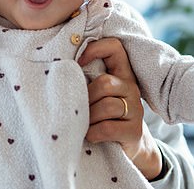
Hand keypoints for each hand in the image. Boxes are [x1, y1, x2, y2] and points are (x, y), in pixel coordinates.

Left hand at [77, 38, 162, 180]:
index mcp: (120, 73)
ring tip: (84, 123)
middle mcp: (131, 88)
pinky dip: (92, 133)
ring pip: (107, 105)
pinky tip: (89, 135)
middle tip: (79, 108)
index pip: (114, 47)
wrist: (124, 147)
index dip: (95, 49)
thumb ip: (85, 79)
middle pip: (106, 83)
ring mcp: (136, 110)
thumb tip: (57, 68)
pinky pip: (107, 128)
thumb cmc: (101, 116)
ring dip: (89, 117)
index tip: (78, 63)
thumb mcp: (95, 94)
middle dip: (87, 97)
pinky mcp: (134, 131)